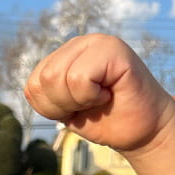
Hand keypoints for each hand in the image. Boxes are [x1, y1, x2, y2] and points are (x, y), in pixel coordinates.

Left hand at [24, 34, 174, 152]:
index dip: (51, 108)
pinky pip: (79, 78)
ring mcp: (97, 42)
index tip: (77, 109)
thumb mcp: (64, 107)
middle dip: (63, 104)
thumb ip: (45, 91)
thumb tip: (30, 85)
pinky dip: (91, 96)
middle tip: (89, 104)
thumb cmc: (105, 119)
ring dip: (78, 100)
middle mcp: (78, 43)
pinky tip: (108, 93)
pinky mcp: (113, 49)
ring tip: (99, 98)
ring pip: (57, 78)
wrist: (144, 132)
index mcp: (63, 56)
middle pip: (43, 80)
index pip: (33, 85)